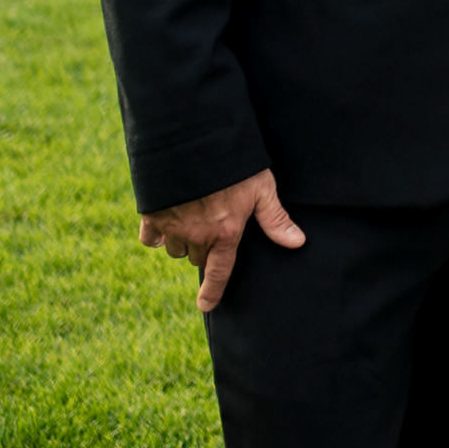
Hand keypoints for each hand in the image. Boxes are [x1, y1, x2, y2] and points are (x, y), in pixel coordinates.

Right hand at [136, 169, 305, 312]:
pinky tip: (166, 222)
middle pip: (198, 258)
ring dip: (184, 242)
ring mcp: (172, 227)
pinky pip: (150, 238)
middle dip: (205, 251)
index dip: (213, 292)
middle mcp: (197, 236)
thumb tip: (298, 243)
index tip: (206, 306)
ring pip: (176, 249)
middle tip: (213, 230)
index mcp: (225, 233)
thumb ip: (275, 218)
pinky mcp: (151, 215)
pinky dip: (157, 235)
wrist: (193, 141)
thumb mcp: (262, 188)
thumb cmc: (234, 165)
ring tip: (193, 220)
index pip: (220, 272)